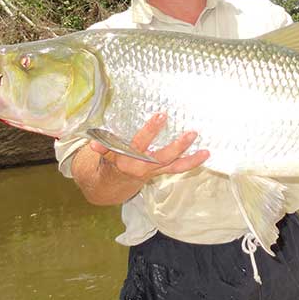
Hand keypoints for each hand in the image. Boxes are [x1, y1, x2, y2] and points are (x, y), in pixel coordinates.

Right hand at [91, 113, 208, 181]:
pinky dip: (192, 163)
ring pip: (175, 166)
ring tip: (206, 151)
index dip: (150, 131)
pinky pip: (178, 168)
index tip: (161, 116)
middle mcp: (144, 167)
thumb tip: (92, 144)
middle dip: (178, 146)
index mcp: (128, 160)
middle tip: (192, 133)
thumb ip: (102, 148)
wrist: (115, 184)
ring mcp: (155, 171)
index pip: (140, 143)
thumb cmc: (112, 160)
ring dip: (191, 159)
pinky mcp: (162, 172)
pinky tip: (206, 154)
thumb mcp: (105, 154)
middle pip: (163, 157)